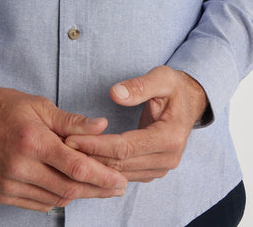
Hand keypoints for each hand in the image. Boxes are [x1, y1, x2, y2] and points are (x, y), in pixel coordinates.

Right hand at [0, 83, 127, 210]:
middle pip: (67, 188)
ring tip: (97, 187)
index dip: (101, 176)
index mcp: (32, 141)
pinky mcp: (0, 193)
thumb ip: (73, 122)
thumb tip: (102, 126)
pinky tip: (68, 189)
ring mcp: (8, 183)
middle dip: (96, 190)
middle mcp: (19, 166)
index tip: (120, 180)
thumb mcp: (41, 106)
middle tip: (117, 187)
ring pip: (54, 199)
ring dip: (78, 194)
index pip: (75, 167)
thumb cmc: (7, 107)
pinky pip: (37, 204)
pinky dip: (56, 198)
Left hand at [65, 66, 208, 182]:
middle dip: (90, 156)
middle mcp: (168, 158)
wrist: (190, 102)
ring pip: (122, 173)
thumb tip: (115, 93)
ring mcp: (161, 168)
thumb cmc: (174, 87)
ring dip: (95, 166)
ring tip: (69, 155)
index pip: (126, 147)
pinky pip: (126, 174)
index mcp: (170, 137)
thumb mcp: (162, 77)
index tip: (72, 138)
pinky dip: (105, 168)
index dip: (97, 144)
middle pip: (121, 164)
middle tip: (63, 146)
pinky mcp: (153, 170)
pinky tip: (86, 160)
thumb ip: (139, 85)